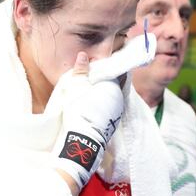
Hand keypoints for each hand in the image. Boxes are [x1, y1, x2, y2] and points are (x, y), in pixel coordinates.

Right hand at [52, 52, 124, 189]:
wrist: (82, 141)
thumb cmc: (79, 111)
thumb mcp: (76, 88)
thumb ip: (81, 71)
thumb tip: (83, 55)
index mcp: (114, 86)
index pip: (117, 70)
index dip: (109, 66)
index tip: (100, 63)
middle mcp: (120, 98)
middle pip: (115, 83)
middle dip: (107, 79)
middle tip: (94, 75)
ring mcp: (118, 111)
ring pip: (113, 96)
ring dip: (105, 92)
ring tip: (91, 89)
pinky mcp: (113, 122)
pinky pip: (111, 107)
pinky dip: (104, 103)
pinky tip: (93, 103)